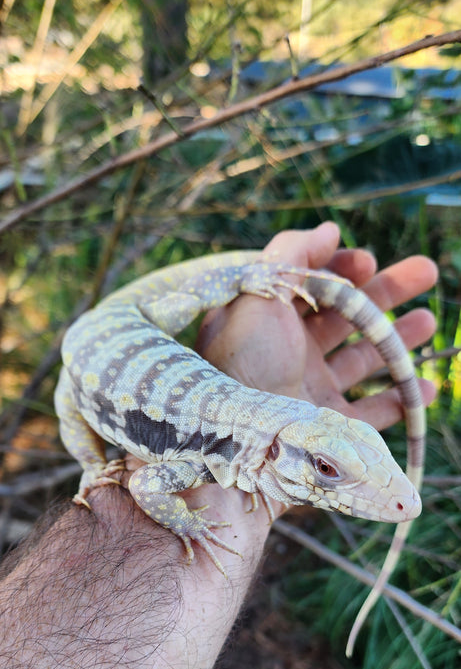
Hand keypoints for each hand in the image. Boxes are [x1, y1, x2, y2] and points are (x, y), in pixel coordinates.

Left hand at [197, 222, 436, 429]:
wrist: (240, 439)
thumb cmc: (244, 361)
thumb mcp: (259, 292)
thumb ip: (292, 253)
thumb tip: (330, 229)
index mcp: (267, 321)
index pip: (309, 286)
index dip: (340, 269)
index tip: (368, 262)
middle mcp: (289, 354)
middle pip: (344, 317)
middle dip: (386, 293)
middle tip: (426, 271)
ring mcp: (310, 391)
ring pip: (362, 360)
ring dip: (397, 339)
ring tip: (429, 321)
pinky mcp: (329, 426)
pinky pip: (373, 412)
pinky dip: (402, 399)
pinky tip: (427, 386)